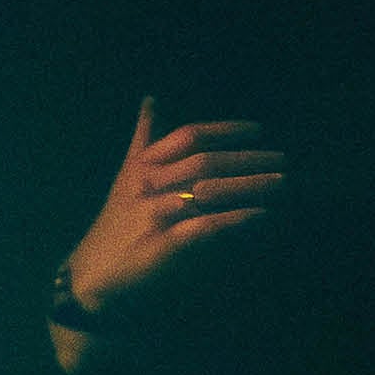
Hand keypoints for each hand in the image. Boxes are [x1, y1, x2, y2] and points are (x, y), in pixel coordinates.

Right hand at [61, 97, 285, 318]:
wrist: (92, 275)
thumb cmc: (117, 223)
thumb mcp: (127, 175)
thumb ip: (145, 138)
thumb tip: (151, 99)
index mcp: (143, 164)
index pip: (189, 136)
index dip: (225, 130)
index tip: (258, 130)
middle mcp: (147, 185)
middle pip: (204, 161)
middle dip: (247, 159)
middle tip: (283, 159)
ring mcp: (153, 215)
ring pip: (207, 190)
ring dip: (249, 185)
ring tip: (282, 183)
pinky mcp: (161, 246)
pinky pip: (204, 227)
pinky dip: (234, 219)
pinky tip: (260, 216)